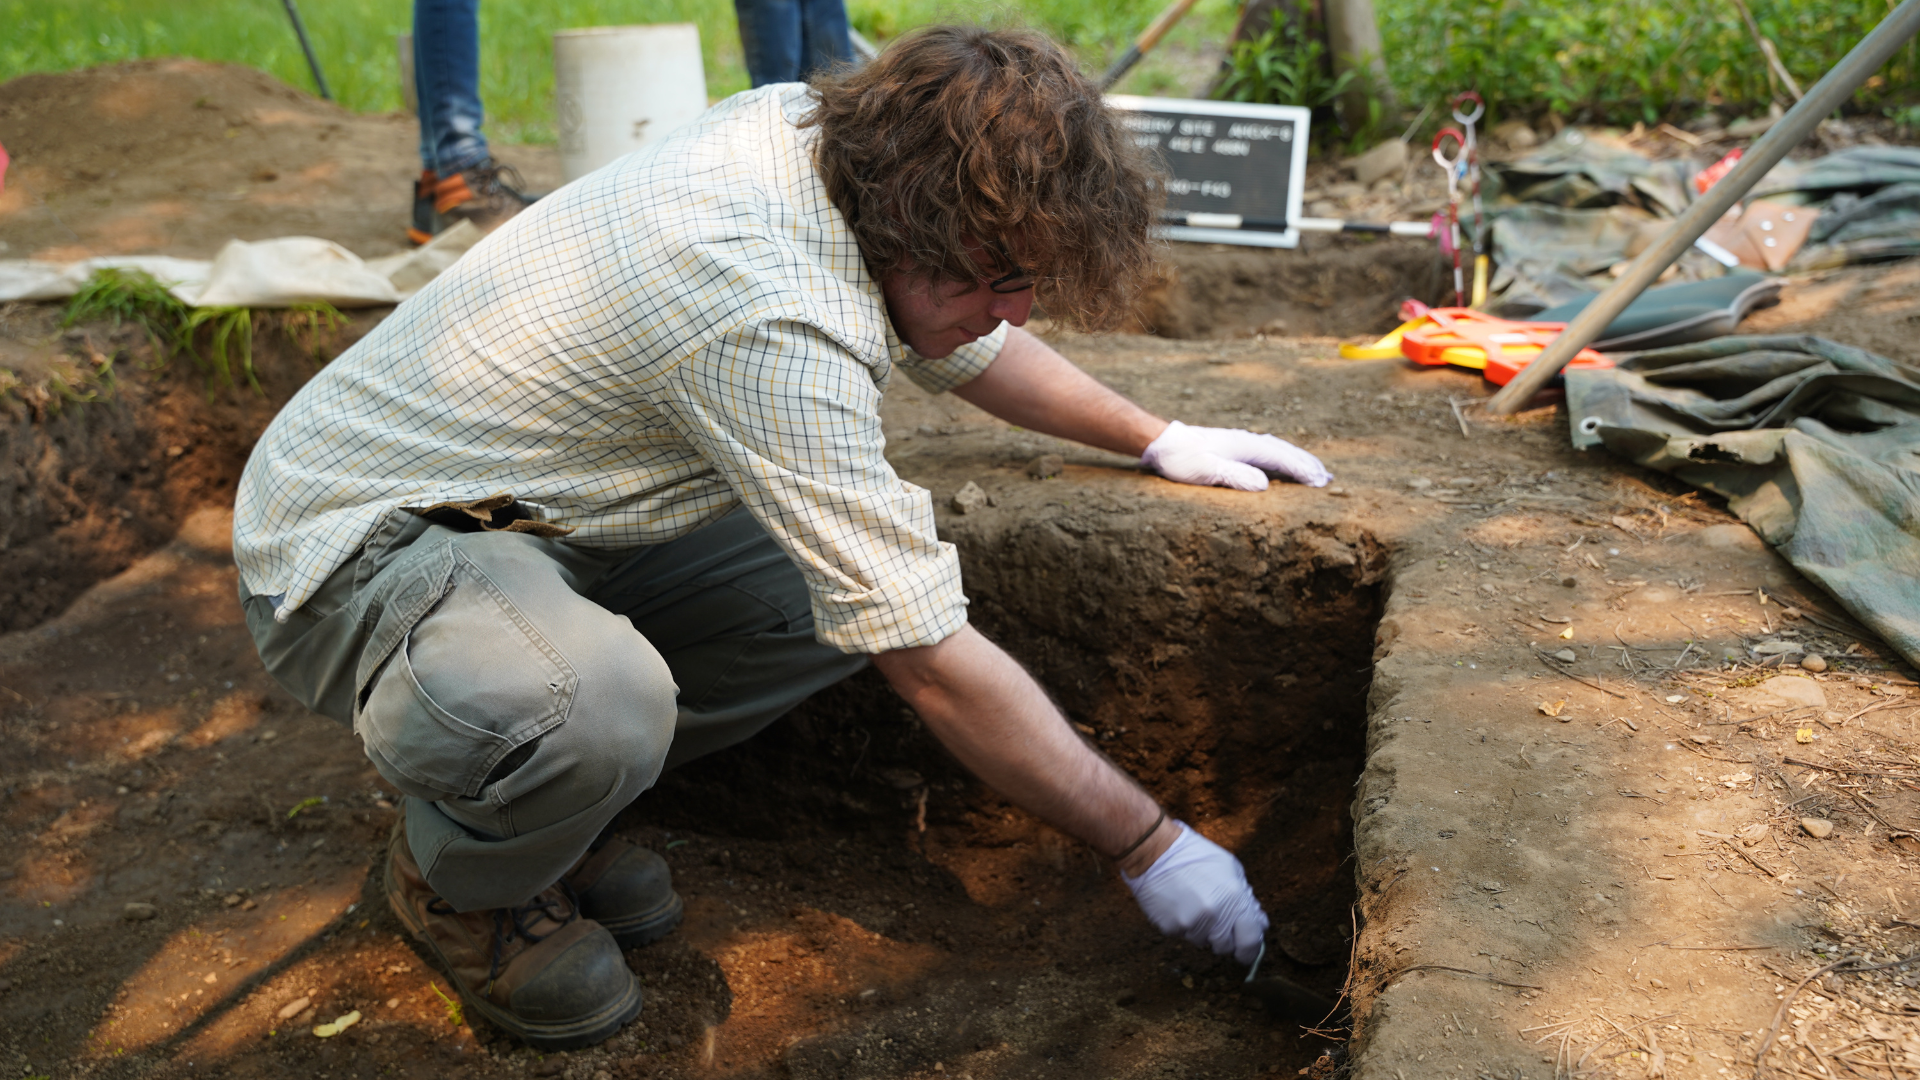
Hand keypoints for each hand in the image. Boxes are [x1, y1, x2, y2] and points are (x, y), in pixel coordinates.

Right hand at [1122, 822, 1268, 964]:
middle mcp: (1215, 915)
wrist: (1155, 852)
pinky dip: (1183, 925)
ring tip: (1192, 904)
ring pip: (1203, 942)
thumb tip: (1259, 924)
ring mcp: (1192, 924)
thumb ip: (1246, 899)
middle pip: (1226, 947)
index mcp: (1234, 899)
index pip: (1250, 940)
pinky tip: (1178, 905)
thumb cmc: (1195, 856)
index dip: (1250, 951)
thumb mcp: (1230, 869)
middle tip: (1216, 921)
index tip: (1247, 953)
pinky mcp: (1171, 928)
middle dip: (1224, 938)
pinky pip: (1183, 936)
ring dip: (1202, 930)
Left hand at [1140, 420, 1331, 490]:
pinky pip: (1266, 452)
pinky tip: (1281, 465)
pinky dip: (1281, 459)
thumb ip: (1236, 476)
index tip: (1321, 483)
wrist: (1162, 442)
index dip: (1303, 471)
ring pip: (1277, 450)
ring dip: (1297, 460)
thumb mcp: (1207, 471)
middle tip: (1327, 478)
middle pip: (1286, 451)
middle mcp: (1248, 441)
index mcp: (1246, 446)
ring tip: (1313, 470)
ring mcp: (1241, 443)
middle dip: (1307, 464)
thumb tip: (1264, 484)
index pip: (1283, 458)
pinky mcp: (1233, 447)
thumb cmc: (1182, 458)